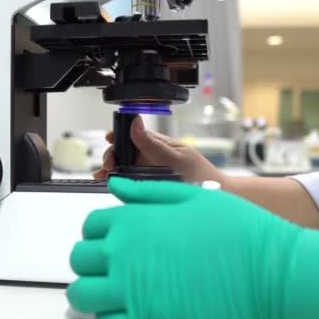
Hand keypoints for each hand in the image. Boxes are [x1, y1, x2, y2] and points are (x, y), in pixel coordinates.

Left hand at [67, 178, 318, 318]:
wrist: (273, 277)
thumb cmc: (241, 234)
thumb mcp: (194, 197)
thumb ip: (148, 192)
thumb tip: (116, 186)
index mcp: (134, 222)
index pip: (90, 226)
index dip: (101, 232)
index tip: (113, 239)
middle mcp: (125, 257)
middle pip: (80, 261)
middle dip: (92, 262)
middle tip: (113, 267)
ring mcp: (133, 296)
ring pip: (85, 297)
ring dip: (96, 293)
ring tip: (118, 292)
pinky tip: (134, 312)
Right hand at [93, 116, 222, 182]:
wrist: (216, 196)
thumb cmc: (201, 175)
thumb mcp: (175, 158)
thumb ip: (153, 143)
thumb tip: (134, 122)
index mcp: (158, 145)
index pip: (133, 135)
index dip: (119, 135)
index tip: (109, 139)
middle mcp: (152, 157)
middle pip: (125, 152)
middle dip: (112, 155)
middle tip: (107, 165)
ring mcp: (150, 172)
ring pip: (124, 167)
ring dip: (111, 169)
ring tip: (103, 175)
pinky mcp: (148, 187)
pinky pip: (129, 181)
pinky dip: (117, 181)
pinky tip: (109, 182)